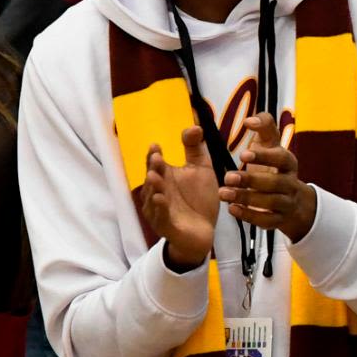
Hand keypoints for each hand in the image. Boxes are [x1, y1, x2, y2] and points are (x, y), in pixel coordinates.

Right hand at [143, 126, 220, 270]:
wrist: (204, 230)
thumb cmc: (199, 198)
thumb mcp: (201, 169)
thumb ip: (195, 148)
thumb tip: (194, 125)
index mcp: (164, 177)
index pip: (155, 164)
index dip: (154, 155)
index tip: (156, 145)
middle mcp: (158, 192)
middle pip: (153, 179)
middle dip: (153, 168)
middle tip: (157, 158)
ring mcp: (159, 210)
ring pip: (153, 198)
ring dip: (154, 187)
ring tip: (156, 176)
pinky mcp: (166, 226)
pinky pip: (161, 217)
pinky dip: (159, 209)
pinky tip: (161, 199)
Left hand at [220, 113, 316, 240]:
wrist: (293, 202)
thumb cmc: (275, 167)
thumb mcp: (272, 144)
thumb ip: (264, 126)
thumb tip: (249, 120)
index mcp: (288, 162)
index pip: (281, 158)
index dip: (265, 156)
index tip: (243, 154)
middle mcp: (290, 183)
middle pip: (276, 183)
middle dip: (252, 180)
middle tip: (228, 177)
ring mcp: (287, 203)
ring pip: (271, 202)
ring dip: (247, 198)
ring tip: (224, 193)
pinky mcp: (279, 220)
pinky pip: (267, 221)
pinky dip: (250, 216)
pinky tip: (232, 209)